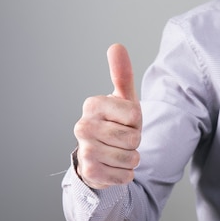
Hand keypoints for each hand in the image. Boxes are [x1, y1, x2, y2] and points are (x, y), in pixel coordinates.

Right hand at [73, 44, 141, 188]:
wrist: (99, 157)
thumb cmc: (115, 125)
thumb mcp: (122, 100)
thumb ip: (121, 74)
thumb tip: (116, 45)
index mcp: (92, 105)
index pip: (135, 116)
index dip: (137, 123)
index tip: (125, 123)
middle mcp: (83, 126)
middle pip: (133, 139)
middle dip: (134, 143)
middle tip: (121, 140)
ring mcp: (84, 150)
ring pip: (130, 158)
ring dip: (131, 159)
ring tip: (118, 153)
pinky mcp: (89, 172)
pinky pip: (125, 175)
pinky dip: (125, 174)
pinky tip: (112, 167)